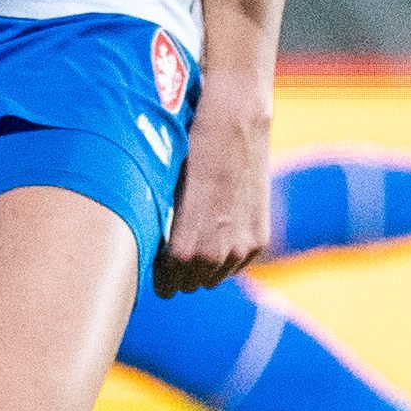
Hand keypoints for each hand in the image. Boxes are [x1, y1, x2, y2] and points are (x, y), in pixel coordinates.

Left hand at [155, 107, 269, 293]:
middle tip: (175, 245)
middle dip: (181, 271)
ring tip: (199, 233)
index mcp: (183, 250)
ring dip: (205, 263)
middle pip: (191, 285)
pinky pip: (237, 262)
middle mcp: (215, 256)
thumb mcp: (164, 197)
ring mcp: (241, 249)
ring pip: (215, 277)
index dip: (159, 276)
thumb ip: (161, 234)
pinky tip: (220, 225)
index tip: (156, 264)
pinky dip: (228, 251)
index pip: (167, 285)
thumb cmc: (187, 154)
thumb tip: (150, 253)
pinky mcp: (260, 238)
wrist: (233, 124)